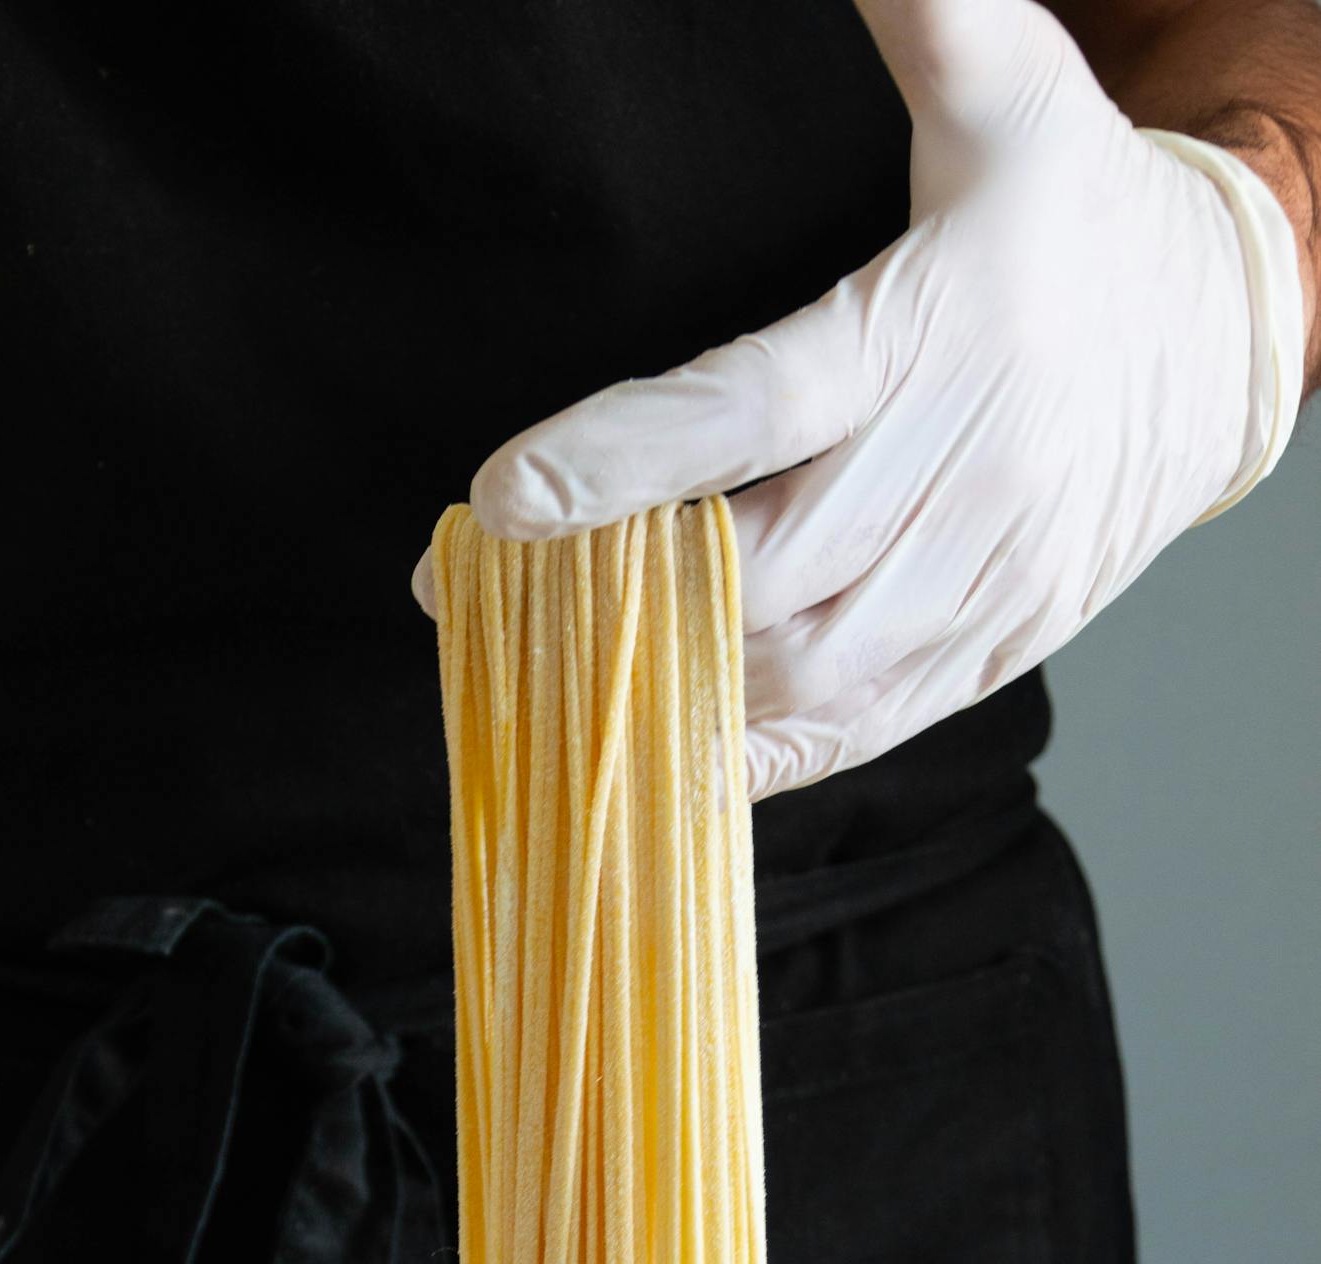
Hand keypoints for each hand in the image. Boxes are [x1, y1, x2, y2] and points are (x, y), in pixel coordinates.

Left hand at [413, 0, 1305, 800]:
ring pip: (798, 673)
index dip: (623, 462)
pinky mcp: (991, 650)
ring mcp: (980, 579)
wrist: (1217, 338)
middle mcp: (958, 476)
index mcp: (935, 336)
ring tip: (552, 665)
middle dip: (611, 595)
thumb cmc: (1078, 212)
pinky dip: (755, 751)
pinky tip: (670, 739)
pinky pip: (858, 733)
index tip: (501, 498)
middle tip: (485, 588)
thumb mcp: (1010, 90)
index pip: (752, 410)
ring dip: (668, 683)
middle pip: (758, 574)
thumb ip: (926, 14)